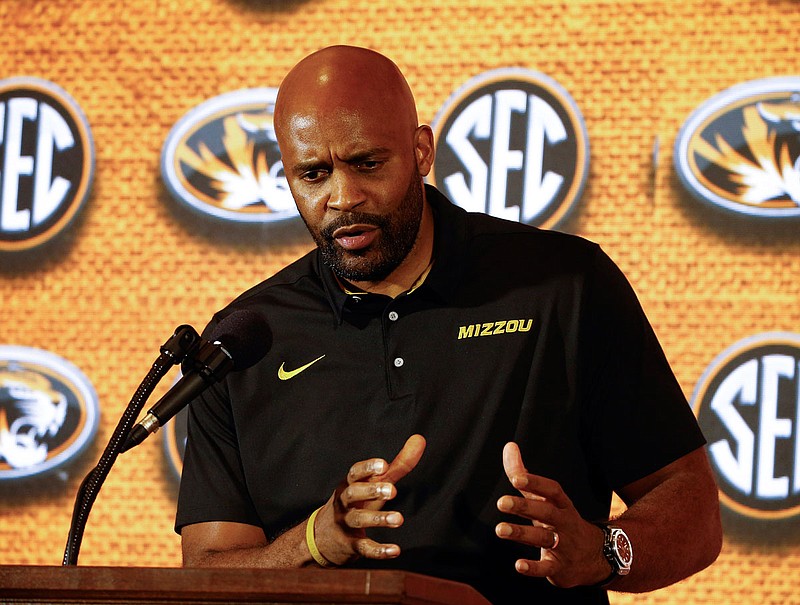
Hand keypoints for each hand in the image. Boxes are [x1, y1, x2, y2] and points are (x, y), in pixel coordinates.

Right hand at [312, 434, 425, 564]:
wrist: (324, 538)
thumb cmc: (358, 503)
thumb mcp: (375, 484)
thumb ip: (398, 464)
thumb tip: (420, 439)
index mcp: (350, 484)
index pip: (355, 473)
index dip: (368, 468)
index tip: (383, 464)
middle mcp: (345, 502)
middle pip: (353, 493)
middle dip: (371, 490)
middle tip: (392, 490)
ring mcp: (346, 524)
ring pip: (358, 519)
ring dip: (378, 519)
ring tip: (399, 519)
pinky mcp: (350, 546)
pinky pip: (363, 548)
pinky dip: (378, 550)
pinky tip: (396, 551)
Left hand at [495, 442, 609, 587]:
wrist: (595, 557)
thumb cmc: (560, 520)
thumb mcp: (546, 498)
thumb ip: (524, 475)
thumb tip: (509, 446)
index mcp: (561, 504)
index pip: (552, 490)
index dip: (536, 483)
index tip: (516, 477)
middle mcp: (564, 523)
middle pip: (547, 512)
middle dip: (525, 507)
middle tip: (501, 502)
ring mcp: (563, 545)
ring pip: (544, 538)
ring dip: (522, 533)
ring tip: (500, 529)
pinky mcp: (559, 568)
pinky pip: (547, 568)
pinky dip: (534, 568)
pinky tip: (518, 565)